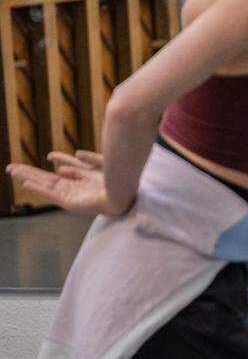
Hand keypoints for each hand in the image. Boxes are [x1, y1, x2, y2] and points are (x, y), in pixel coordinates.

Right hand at [6, 150, 127, 215]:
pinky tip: (26, 183)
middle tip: (12, 166)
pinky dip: (39, 189)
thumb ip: (86, 160)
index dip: (56, 161)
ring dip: (29, 178)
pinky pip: (51, 196)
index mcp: (85, 179)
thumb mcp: (101, 164)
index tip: (48, 155)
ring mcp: (72, 196)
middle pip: (48, 179)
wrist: (124, 192)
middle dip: (31, 172)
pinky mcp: (70, 204)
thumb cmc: (118, 180)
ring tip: (12, 171)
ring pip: (45, 186)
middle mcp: (76, 188)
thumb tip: (68, 156)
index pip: (64, 169)